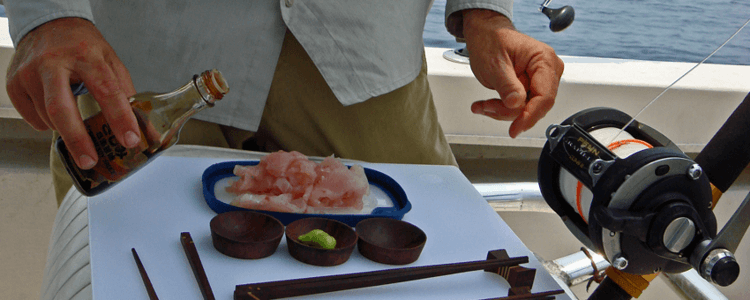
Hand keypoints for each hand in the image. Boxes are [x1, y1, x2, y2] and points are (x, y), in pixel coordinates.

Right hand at [6, 17, 138, 168]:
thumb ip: (123, 89)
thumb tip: (140, 125)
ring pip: (47, 117)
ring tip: (77, 128)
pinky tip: (56, 114)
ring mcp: (29, 73)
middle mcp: (53, 63)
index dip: (120, 118)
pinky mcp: (14, 83)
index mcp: (86, 56)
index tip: (130, 140)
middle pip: (62, 109)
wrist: (48, 24)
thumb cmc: (83, 46)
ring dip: (66, 130)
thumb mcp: (110, 59)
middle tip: (90, 161)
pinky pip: (32, 117)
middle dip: (77, 139)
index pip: (106, 90)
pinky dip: (47, 123)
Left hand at [462, 9, 563, 137]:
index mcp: (544, 60)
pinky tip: (487, 105)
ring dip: (501, 110)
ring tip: (482, 105)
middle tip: (486, 107)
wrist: (485, 35)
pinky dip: (501, 108)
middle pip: (535, 105)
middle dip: (509, 112)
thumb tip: (517, 104)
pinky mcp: (531, 87)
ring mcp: (541, 79)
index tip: (515, 129)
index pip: (544, 96)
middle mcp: (548, 70)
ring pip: (526, 109)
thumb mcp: (494, 64)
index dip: (530, 115)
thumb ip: (507, 85)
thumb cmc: (491, 41)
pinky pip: (520, 106)